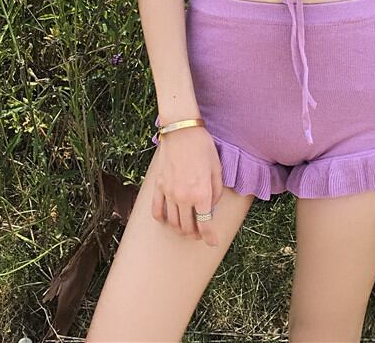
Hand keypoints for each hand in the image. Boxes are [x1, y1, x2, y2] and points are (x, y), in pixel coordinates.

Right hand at [151, 125, 222, 247]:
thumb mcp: (217, 169)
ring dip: (180, 228)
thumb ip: (216, 192)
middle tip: (200, 232)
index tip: (212, 242)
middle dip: (195, 233)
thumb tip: (211, 207)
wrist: (182, 131)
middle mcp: (184, 197)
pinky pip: (157, 210)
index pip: (205, 224)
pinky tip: (168, 219)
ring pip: (172, 222)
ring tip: (186, 226)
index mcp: (202, 193)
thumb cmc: (203, 148)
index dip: (209, 237)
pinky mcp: (159, 186)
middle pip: (187, 227)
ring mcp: (169, 193)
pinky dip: (162, 219)